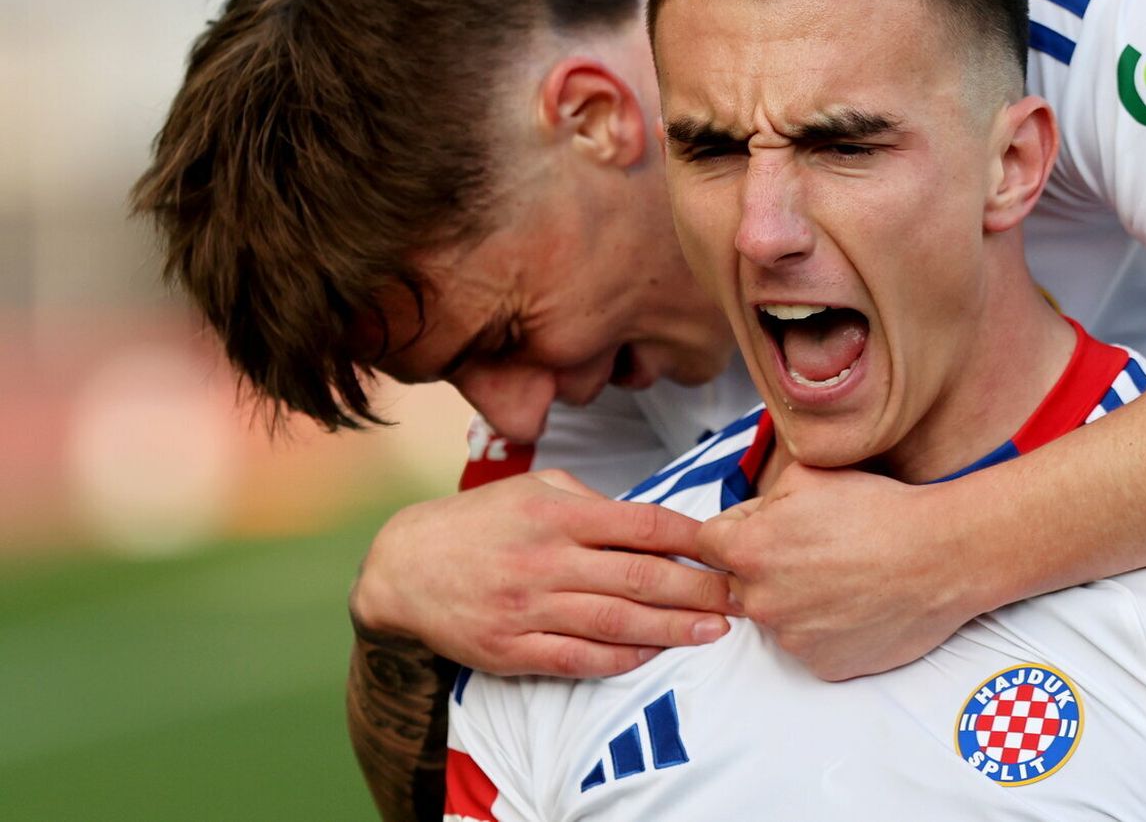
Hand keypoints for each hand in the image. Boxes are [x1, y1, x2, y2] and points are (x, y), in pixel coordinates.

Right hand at [350, 470, 734, 676]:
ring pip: (617, 623)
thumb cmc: (477, 523)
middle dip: (698, 590)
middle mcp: (546, 560)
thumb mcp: (533, 488)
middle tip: (739, 597)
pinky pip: (579, 659)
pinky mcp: (511, 649)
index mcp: (556, 514)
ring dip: (673, 629)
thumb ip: (591, 501)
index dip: (693, 538)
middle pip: (640, 577)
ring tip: (714, 631)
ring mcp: (528, 608)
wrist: (403, 567)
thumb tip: (650, 521)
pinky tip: (655, 654)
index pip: (642, 525)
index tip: (727, 548)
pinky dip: (623, 660)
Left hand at [696, 463, 982, 680]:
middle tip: (812, 551)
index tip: (763, 529)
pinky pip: (809, 644)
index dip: (735, 530)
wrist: (940, 556)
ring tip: (842, 576)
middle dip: (763, 567)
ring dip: (795, 600)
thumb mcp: (806, 476)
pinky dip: (824, 628)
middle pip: (738, 584)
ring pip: (776, 616)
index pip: (706, 544)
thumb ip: (758, 501)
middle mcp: (762, 602)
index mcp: (749, 551)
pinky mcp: (823, 666)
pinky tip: (855, 603)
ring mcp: (792, 640)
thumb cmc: (877, 509)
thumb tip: (743, 521)